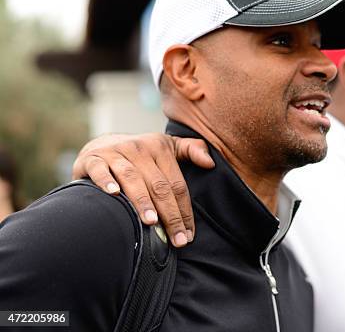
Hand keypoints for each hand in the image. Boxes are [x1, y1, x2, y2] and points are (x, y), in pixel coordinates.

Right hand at [72, 133, 213, 246]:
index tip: (189, 234)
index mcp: (160, 148)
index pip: (177, 184)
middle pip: (159, 185)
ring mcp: (115, 153)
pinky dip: (106, 182)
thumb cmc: (140, 154)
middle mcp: (139, 149)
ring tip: (151, 222)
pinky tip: (114, 195)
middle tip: (177, 239)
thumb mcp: (167, 147)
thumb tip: (211, 163)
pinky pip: (101, 171)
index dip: (185, 210)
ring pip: (132, 178)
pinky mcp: (93, 159)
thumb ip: (191, 151)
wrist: (100, 145)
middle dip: (170, 214)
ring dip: (142, 200)